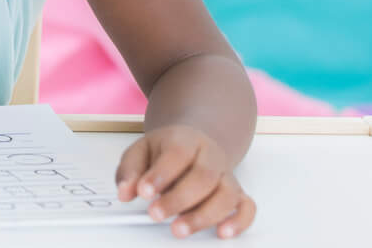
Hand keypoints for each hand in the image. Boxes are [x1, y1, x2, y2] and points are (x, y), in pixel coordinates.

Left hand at [116, 124, 254, 238]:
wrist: (195, 142)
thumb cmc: (168, 150)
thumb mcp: (142, 151)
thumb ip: (130, 170)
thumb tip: (125, 192)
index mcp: (186, 140)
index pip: (177, 153)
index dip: (161, 174)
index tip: (144, 192)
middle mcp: (210, 156)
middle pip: (203, 176)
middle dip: (178, 199)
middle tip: (155, 214)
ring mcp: (226, 175)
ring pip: (226, 194)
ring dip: (203, 215)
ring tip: (179, 229)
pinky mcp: (237, 193)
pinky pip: (247, 207)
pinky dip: (238, 221)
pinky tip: (222, 232)